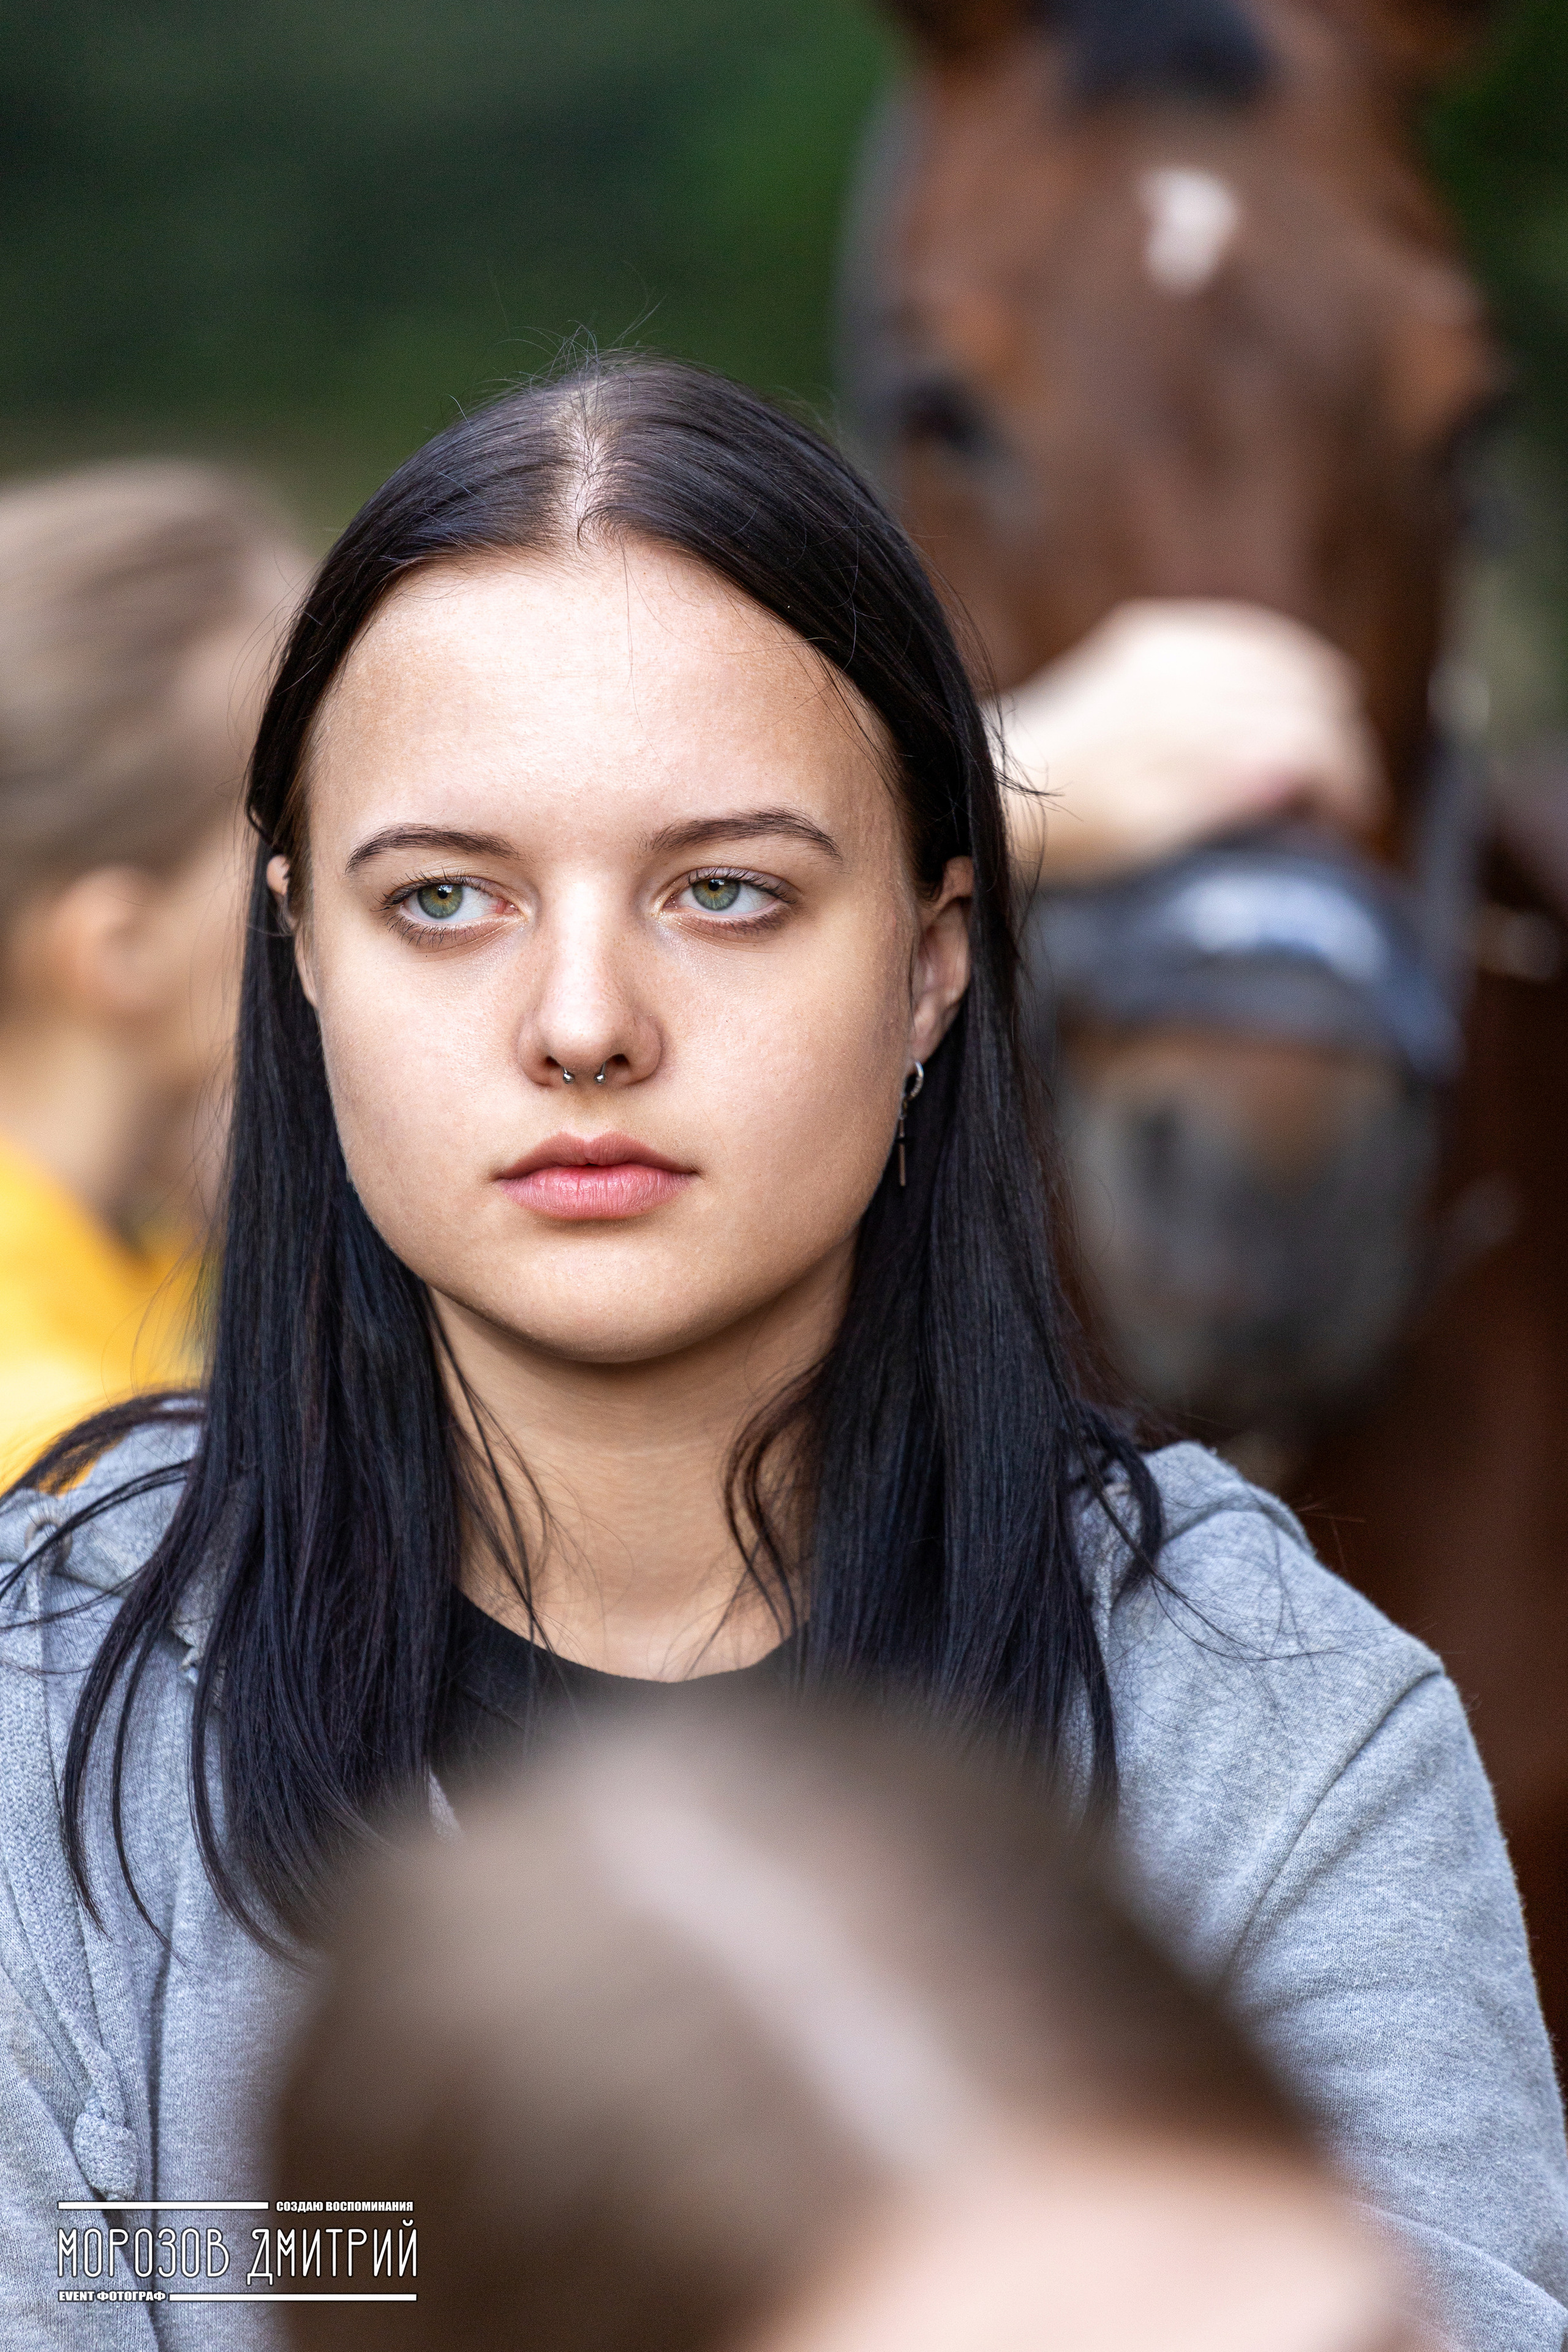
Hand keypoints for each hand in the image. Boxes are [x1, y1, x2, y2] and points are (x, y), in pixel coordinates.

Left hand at [989, 600, 1386, 885]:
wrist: (996, 783)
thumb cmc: (1069, 827)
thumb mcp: (1142, 833)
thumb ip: (1218, 797)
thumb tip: (1296, 767)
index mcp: (1177, 723)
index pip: (1300, 733)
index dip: (1345, 775)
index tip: (1355, 817)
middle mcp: (1174, 669)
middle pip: (1303, 692)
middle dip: (1340, 744)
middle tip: (1347, 799)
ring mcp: (1163, 643)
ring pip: (1287, 659)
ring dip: (1321, 707)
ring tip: (1329, 760)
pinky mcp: (1152, 632)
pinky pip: (1249, 637)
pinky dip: (1286, 669)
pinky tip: (1296, 702)